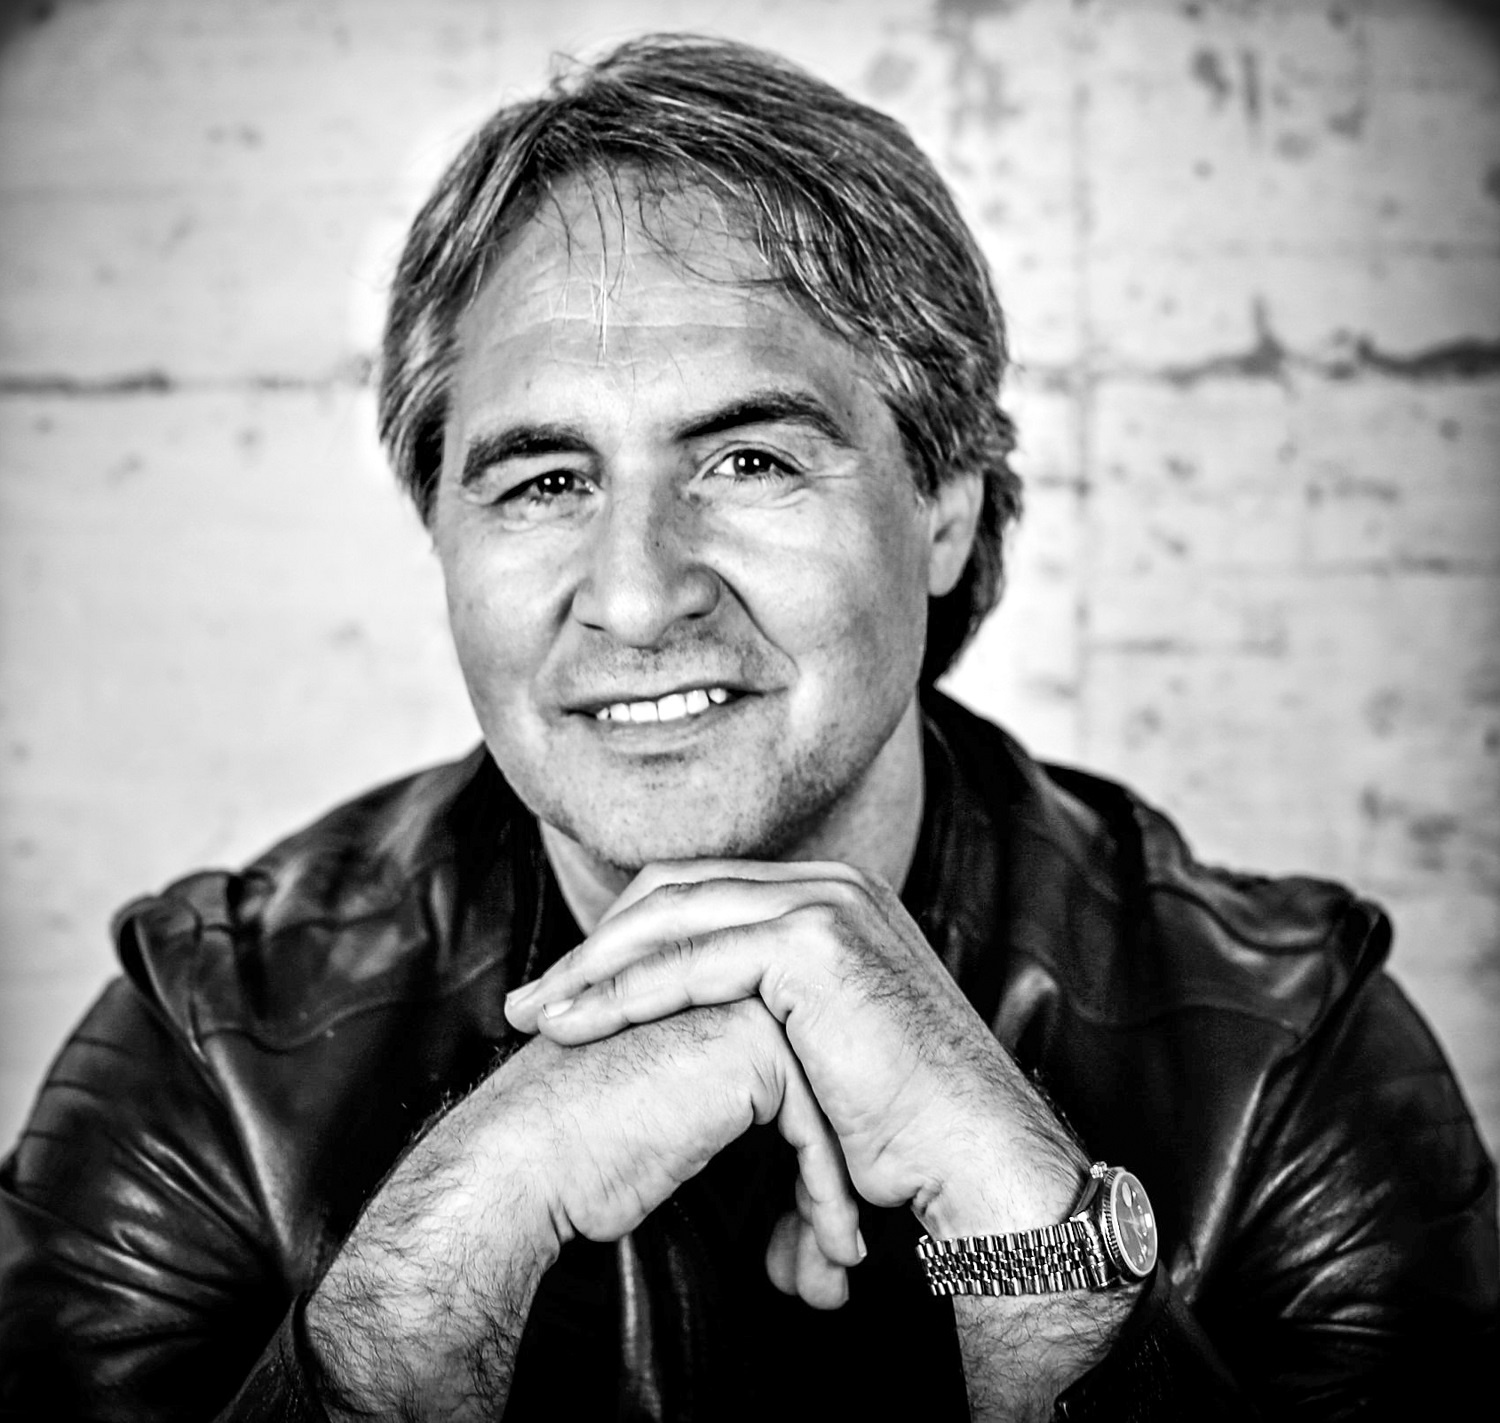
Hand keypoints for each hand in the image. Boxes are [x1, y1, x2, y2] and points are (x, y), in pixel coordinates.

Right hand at [307, 999, 861, 1420]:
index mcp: (708, 992)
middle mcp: (733, 983)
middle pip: (821, 1090)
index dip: (813, 1161)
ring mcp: (745, 1000)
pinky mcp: (753, 1039)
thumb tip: (789, 1174)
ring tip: (834, 1262)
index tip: (823, 1230)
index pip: (798, 1080)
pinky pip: (816, 1127)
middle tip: (841, 1251)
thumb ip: (719, 1106)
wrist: (523, 1159)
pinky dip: (826, 1195)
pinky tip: (827, 1252)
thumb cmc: (576, 1152)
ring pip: (829, 1107)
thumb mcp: (668, 1118)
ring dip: (834, 1195)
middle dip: (835, 1178)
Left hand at [505, 861, 1086, 1242]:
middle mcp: (829, 883)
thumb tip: (709, 1069)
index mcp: (831, 899)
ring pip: (672, 918)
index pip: (700, 894)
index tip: (568, 992)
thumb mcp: (823, 1054)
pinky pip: (693, 961)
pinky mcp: (815, 941)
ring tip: (532, 1017)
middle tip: (530, 1002)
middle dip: (594, 947)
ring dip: (592, 968)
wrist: (974, 1153)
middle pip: (675, 892)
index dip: (627, 939)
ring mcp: (825, 903)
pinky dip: (625, 993)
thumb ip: (767, 1029)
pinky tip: (574, 1026)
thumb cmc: (903, 1127)